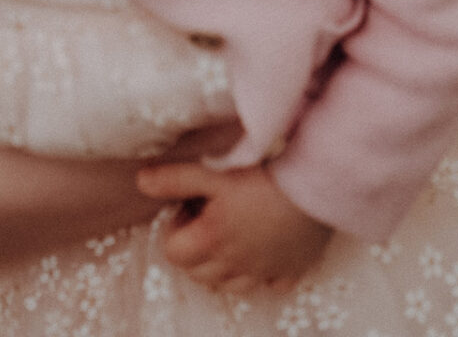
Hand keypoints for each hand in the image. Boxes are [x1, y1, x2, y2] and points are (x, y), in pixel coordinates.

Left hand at [136, 161, 332, 294]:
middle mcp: (234, 264)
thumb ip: (174, 180)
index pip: (172, 252)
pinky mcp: (290, 271)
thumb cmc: (263, 175)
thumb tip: (140, 182)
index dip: (176, 227)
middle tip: (212, 216)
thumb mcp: (214, 173)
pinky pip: (269, 284)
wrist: (317, 183)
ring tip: (235, 231)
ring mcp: (263, 271)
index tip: (193, 206)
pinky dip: (262, 272)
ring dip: (224, 264)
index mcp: (212, 241)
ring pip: (229, 284)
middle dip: (196, 249)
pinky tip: (267, 247)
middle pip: (197, 273)